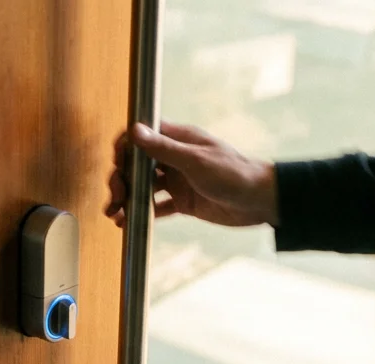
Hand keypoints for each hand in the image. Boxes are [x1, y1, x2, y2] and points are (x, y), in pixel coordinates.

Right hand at [104, 122, 278, 228]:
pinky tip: (128, 221)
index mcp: (178, 139)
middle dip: (121, 179)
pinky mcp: (183, 202)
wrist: (260, 201)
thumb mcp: (196, 160)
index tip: (116, 163)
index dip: (125, 148)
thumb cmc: (233, 173)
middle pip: (137, 164)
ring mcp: (178, 181)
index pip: (142, 136)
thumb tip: (135, 130)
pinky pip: (156, 206)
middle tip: (115, 196)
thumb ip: (163, 148)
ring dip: (127, 198)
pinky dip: (141, 213)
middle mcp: (175, 158)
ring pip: (143, 187)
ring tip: (115, 213)